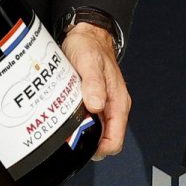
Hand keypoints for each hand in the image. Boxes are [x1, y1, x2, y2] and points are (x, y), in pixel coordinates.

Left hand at [61, 24, 129, 160]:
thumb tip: (96, 105)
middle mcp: (114, 106)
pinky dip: (79, 123)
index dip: (100, 149)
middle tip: (69, 137)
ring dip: (82, 133)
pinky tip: (67, 118)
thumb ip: (94, 83)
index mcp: (118, 102)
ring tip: (66, 128)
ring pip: (96, 131)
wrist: (88, 35)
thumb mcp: (89, 62)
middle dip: (88, 143)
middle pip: (105, 139)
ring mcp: (104, 104)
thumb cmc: (90, 46)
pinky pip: (89, 120)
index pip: (115, 140)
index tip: (82, 147)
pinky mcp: (94, 101)